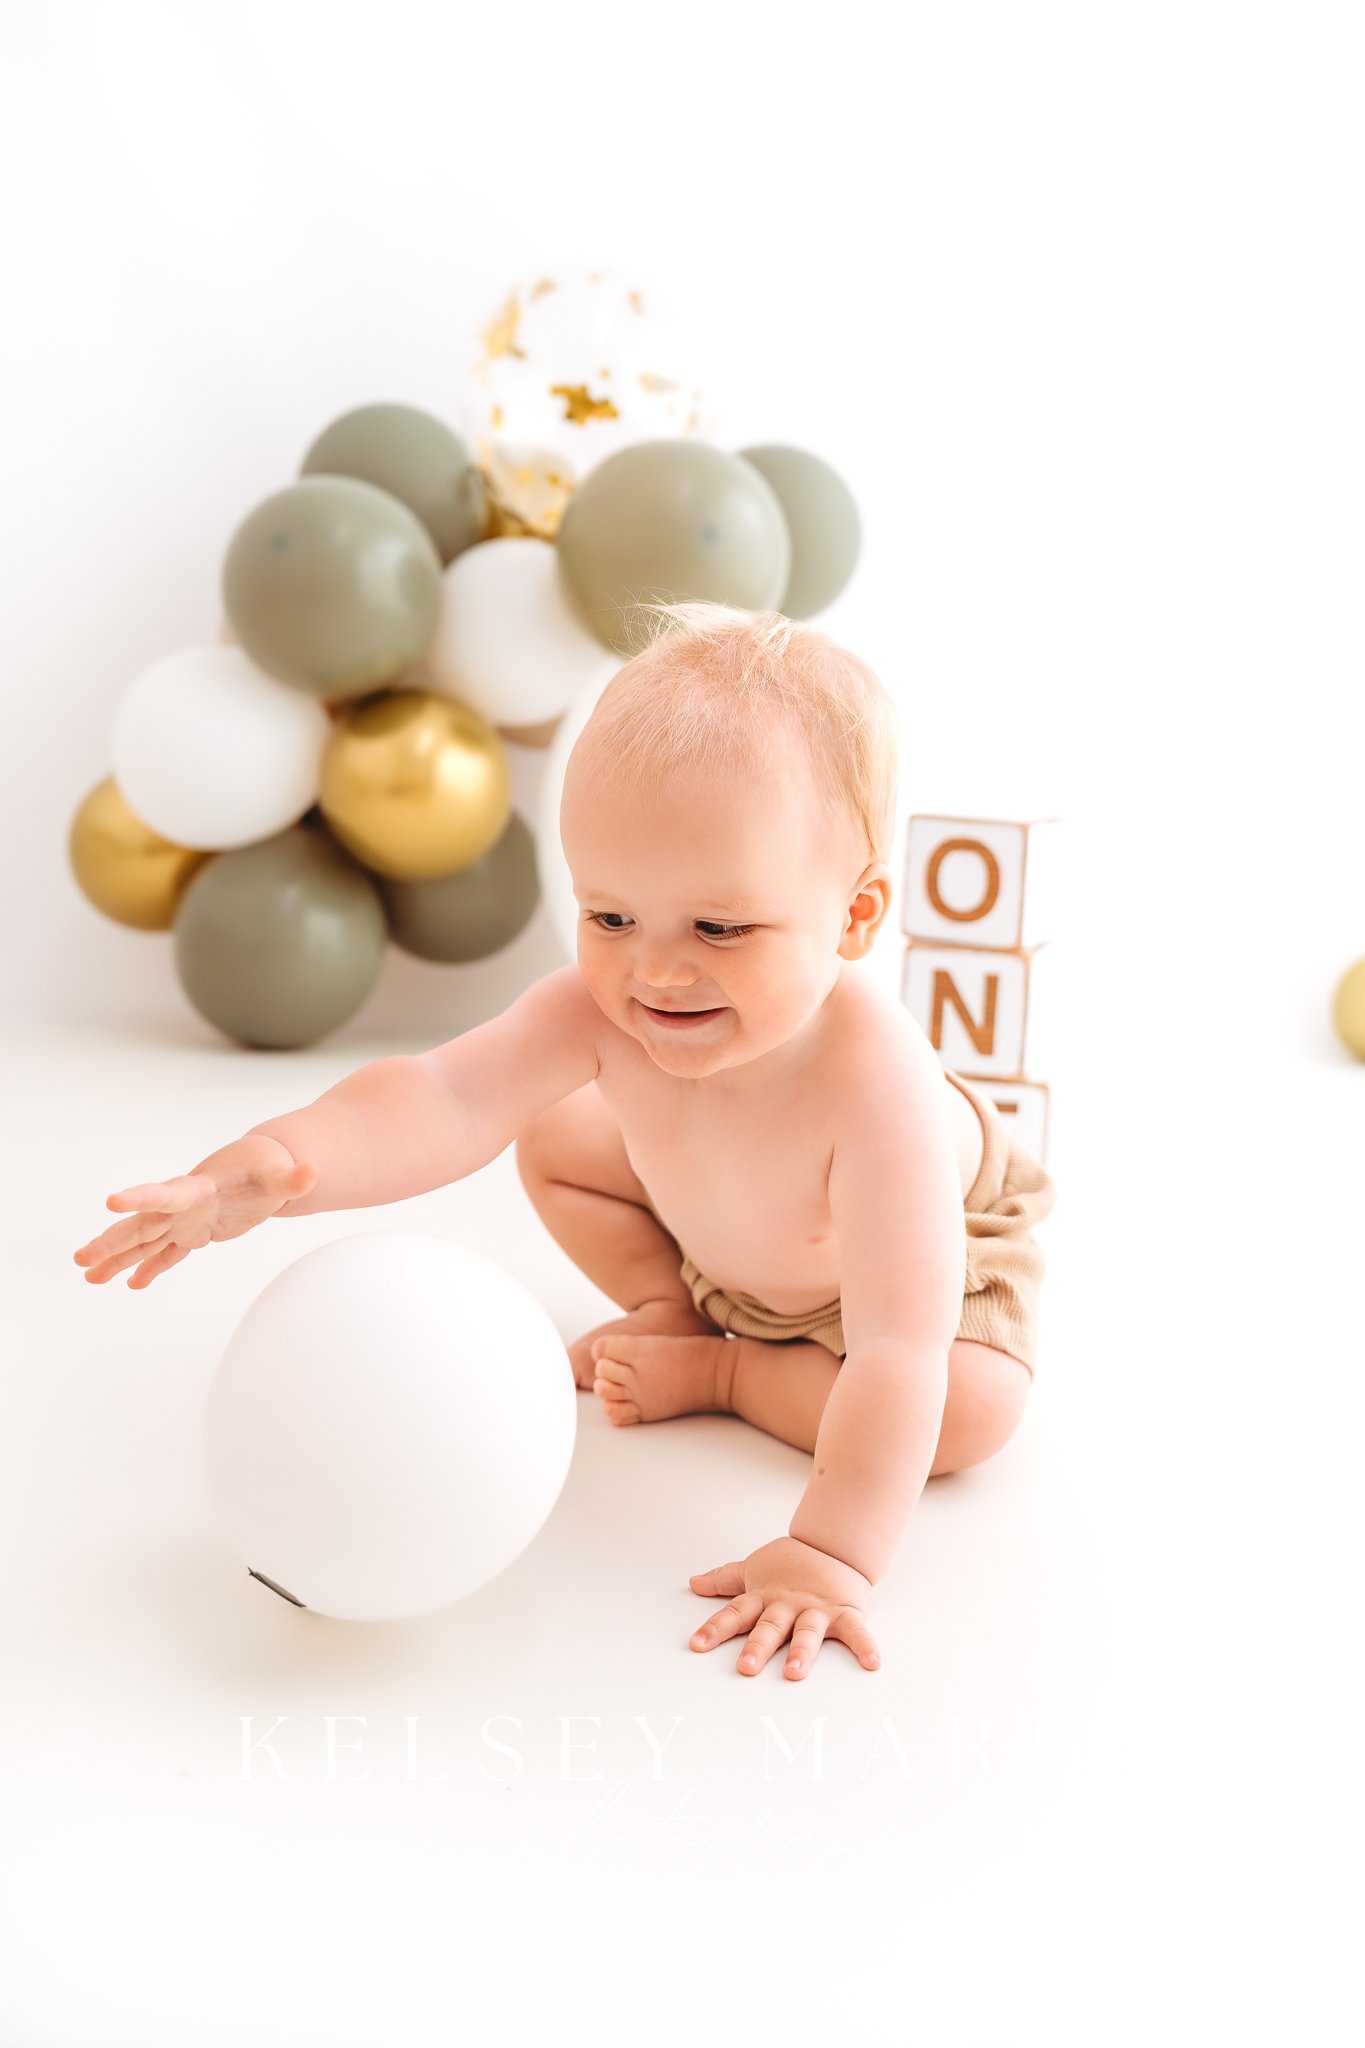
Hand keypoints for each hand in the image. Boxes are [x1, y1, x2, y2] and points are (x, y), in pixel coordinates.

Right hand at [72, 1135, 319, 1290]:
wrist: (262, 1166)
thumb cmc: (269, 1169)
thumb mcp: (283, 1176)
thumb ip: (295, 1178)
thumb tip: (314, 1172)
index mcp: (199, 1189)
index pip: (165, 1193)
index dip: (140, 1198)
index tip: (110, 1202)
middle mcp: (183, 1206)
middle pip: (143, 1225)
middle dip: (112, 1241)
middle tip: (82, 1258)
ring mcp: (185, 1221)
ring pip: (145, 1242)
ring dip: (118, 1258)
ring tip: (88, 1275)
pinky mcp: (193, 1233)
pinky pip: (166, 1255)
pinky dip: (149, 1269)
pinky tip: (129, 1284)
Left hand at [687, 1535, 880, 1679]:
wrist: (834, 1543)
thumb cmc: (792, 1563)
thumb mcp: (755, 1568)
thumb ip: (726, 1580)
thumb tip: (693, 1582)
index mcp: (765, 1596)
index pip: (735, 1612)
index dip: (716, 1628)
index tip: (697, 1645)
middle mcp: (788, 1604)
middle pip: (770, 1627)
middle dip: (758, 1647)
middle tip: (745, 1668)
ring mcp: (816, 1609)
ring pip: (807, 1632)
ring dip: (801, 1651)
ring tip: (793, 1672)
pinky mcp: (844, 1612)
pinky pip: (856, 1631)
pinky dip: (865, 1646)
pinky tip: (872, 1663)